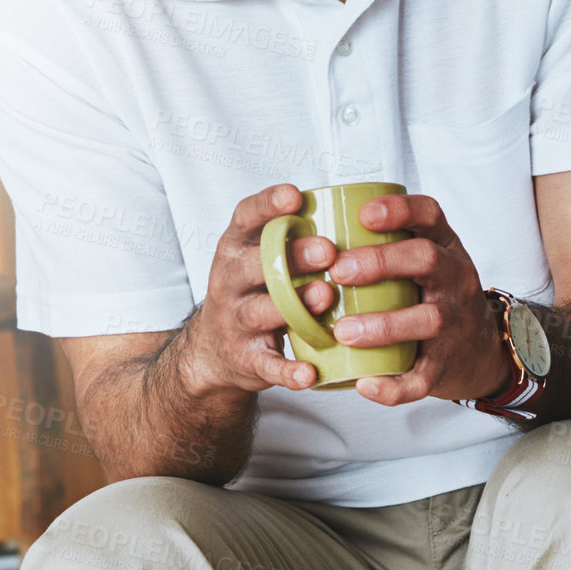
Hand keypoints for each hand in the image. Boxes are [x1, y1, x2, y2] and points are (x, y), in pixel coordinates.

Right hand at [185, 183, 341, 394]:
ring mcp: (235, 321)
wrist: (214, 350)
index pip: (244, 218)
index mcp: (236, 248)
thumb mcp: (262, 257)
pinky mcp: (245, 358)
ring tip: (325, 296)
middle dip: (291, 256)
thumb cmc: (256, 290)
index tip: (294, 196)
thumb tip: (356, 214)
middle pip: (255, 265)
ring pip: (260, 311)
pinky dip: (287, 371)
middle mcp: (229, 280)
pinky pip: (267, 364)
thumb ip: (294, 237)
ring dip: (294, 305)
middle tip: (328, 251)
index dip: (266, 205)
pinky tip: (309, 373)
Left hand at [323, 192, 510, 405]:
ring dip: (383, 325)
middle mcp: (454, 279)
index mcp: (444, 247)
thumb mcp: (424, 260)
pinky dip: (394, 386)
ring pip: (426, 319)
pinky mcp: (446, 364)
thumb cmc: (433, 295)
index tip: (364, 214)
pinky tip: (364, 385)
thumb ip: (385, 245)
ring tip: (343, 331)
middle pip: (426, 259)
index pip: (429, 215)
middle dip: (381, 262)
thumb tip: (311, 235)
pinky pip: (422, 378)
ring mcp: (453, 322)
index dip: (400, 211)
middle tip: (338, 270)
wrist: (479, 350)